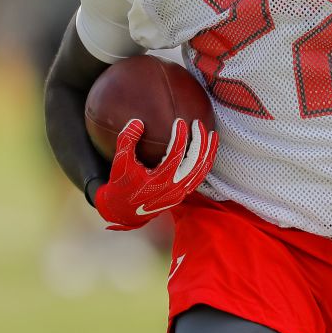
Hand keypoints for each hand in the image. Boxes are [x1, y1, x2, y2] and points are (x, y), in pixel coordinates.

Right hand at [94, 118, 216, 230]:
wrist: (124, 211)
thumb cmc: (121, 185)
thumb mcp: (119, 163)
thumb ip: (126, 141)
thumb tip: (137, 121)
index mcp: (159, 180)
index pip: (176, 155)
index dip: (181, 136)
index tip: (180, 121)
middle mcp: (174, 188)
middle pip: (195, 162)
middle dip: (200, 141)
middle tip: (198, 123)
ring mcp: (180, 192)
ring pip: (202, 170)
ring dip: (208, 151)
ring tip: (212, 134)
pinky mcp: (183, 194)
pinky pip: (199, 176)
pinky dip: (205, 162)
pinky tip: (207, 150)